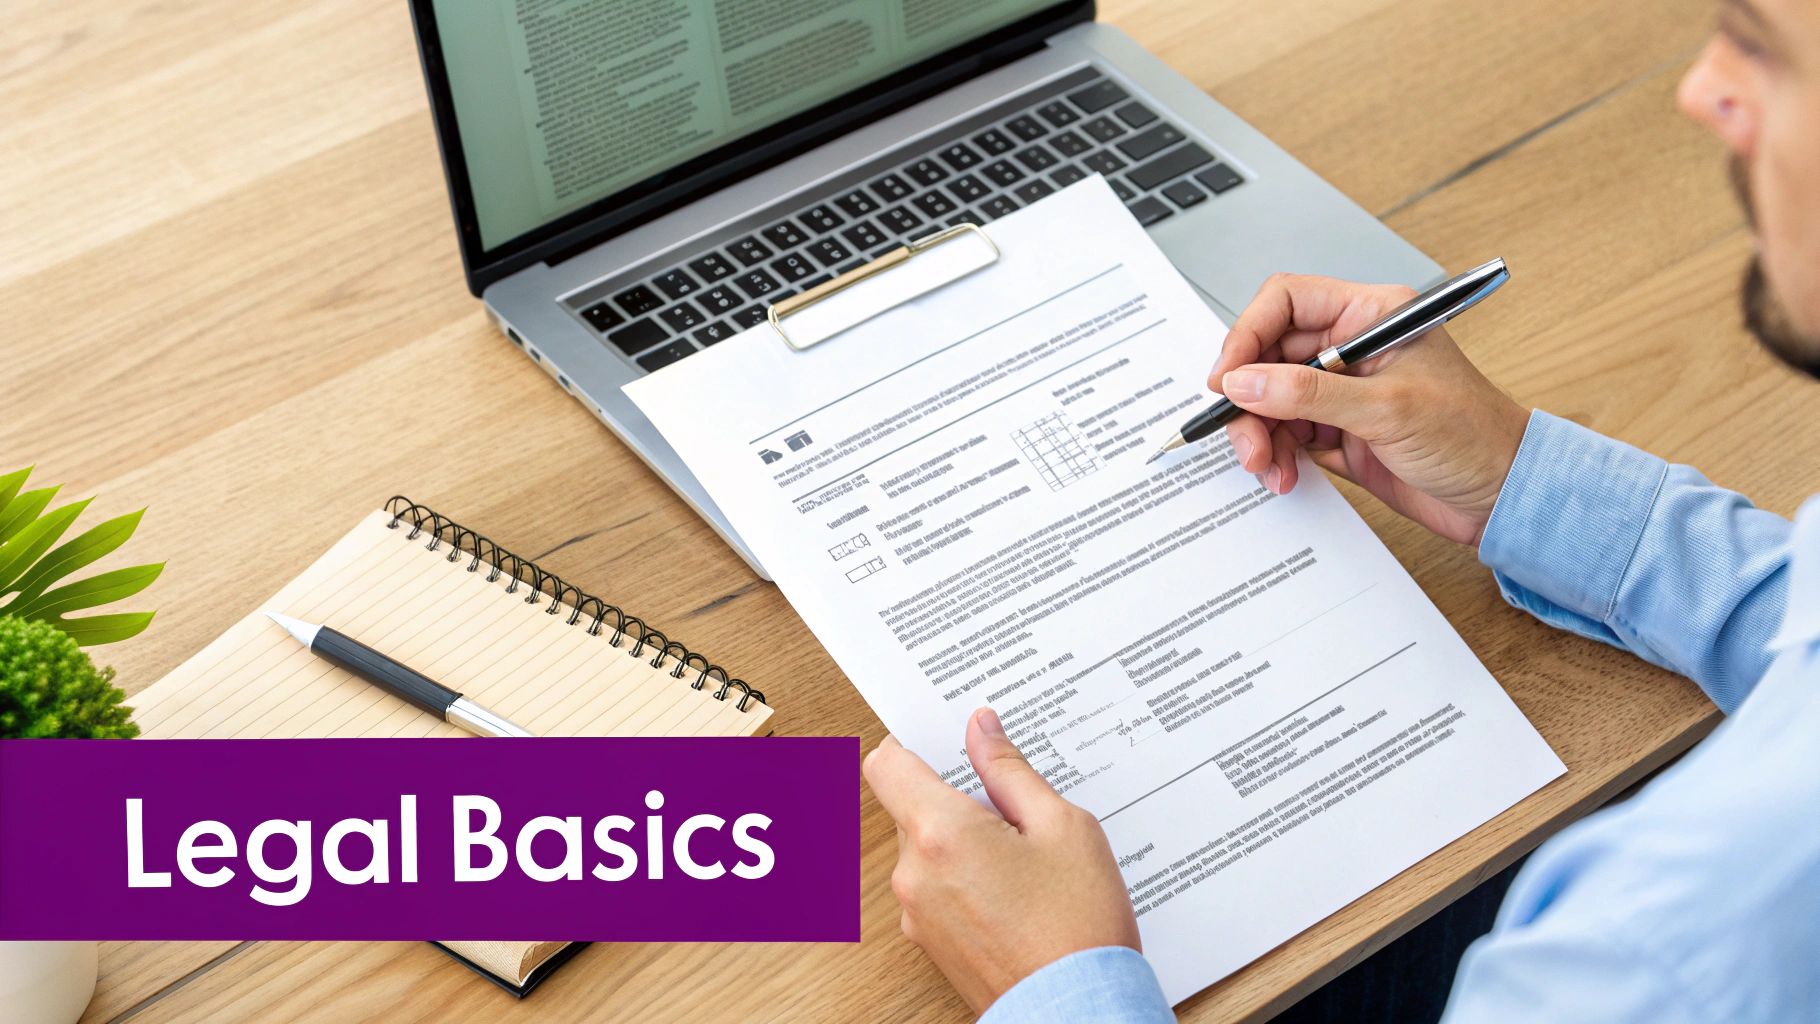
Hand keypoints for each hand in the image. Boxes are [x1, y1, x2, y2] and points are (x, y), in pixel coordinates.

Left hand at [862, 708, 1139, 1013]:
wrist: (1078, 1015)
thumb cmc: (1078, 927)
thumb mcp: (1063, 827)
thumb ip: (1011, 771)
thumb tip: (981, 728)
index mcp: (940, 833)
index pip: (886, 764)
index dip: (910, 744)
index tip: (942, 740)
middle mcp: (914, 874)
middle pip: (911, 809)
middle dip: (954, 799)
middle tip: (1011, 805)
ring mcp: (918, 914)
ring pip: (926, 852)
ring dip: (962, 844)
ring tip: (1025, 857)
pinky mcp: (930, 944)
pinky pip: (935, 890)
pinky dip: (965, 880)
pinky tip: (1016, 892)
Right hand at [1209, 273, 1530, 545]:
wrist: (1502, 495)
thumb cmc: (1473, 436)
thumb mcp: (1387, 409)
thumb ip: (1308, 393)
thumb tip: (1244, 383)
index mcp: (1370, 316)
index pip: (1287, 303)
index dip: (1248, 334)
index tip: (1227, 379)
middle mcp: (1351, 348)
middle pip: (1268, 357)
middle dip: (1249, 400)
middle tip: (1245, 440)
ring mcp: (1342, 392)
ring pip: (1269, 400)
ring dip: (1258, 435)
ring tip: (1267, 466)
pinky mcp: (1338, 431)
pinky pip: (1285, 436)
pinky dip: (1276, 457)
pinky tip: (1285, 476)